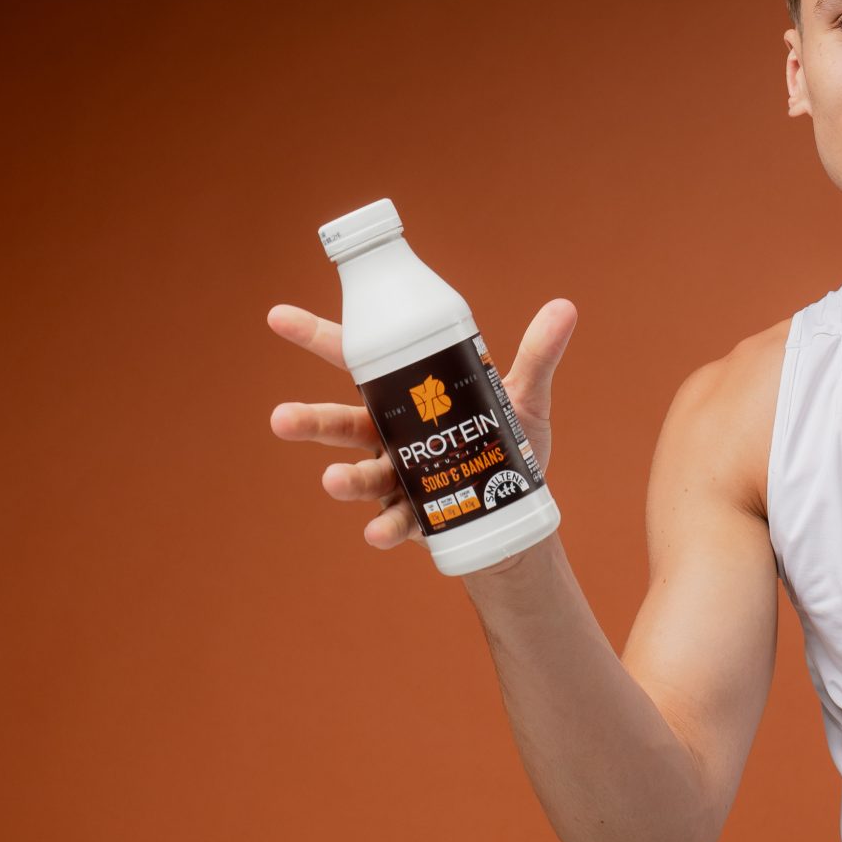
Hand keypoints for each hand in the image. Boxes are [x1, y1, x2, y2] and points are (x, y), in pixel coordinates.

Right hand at [266, 297, 578, 557]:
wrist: (518, 513)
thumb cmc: (509, 447)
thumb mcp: (524, 398)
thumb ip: (537, 356)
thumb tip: (565, 306)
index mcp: (407, 394)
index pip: (356, 359)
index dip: (315, 335)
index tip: (277, 315)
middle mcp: (391, 434)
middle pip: (342, 421)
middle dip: (310, 420)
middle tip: (280, 419)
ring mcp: (397, 476)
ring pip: (359, 473)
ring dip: (343, 478)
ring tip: (330, 481)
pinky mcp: (413, 516)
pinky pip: (393, 521)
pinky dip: (385, 528)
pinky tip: (377, 534)